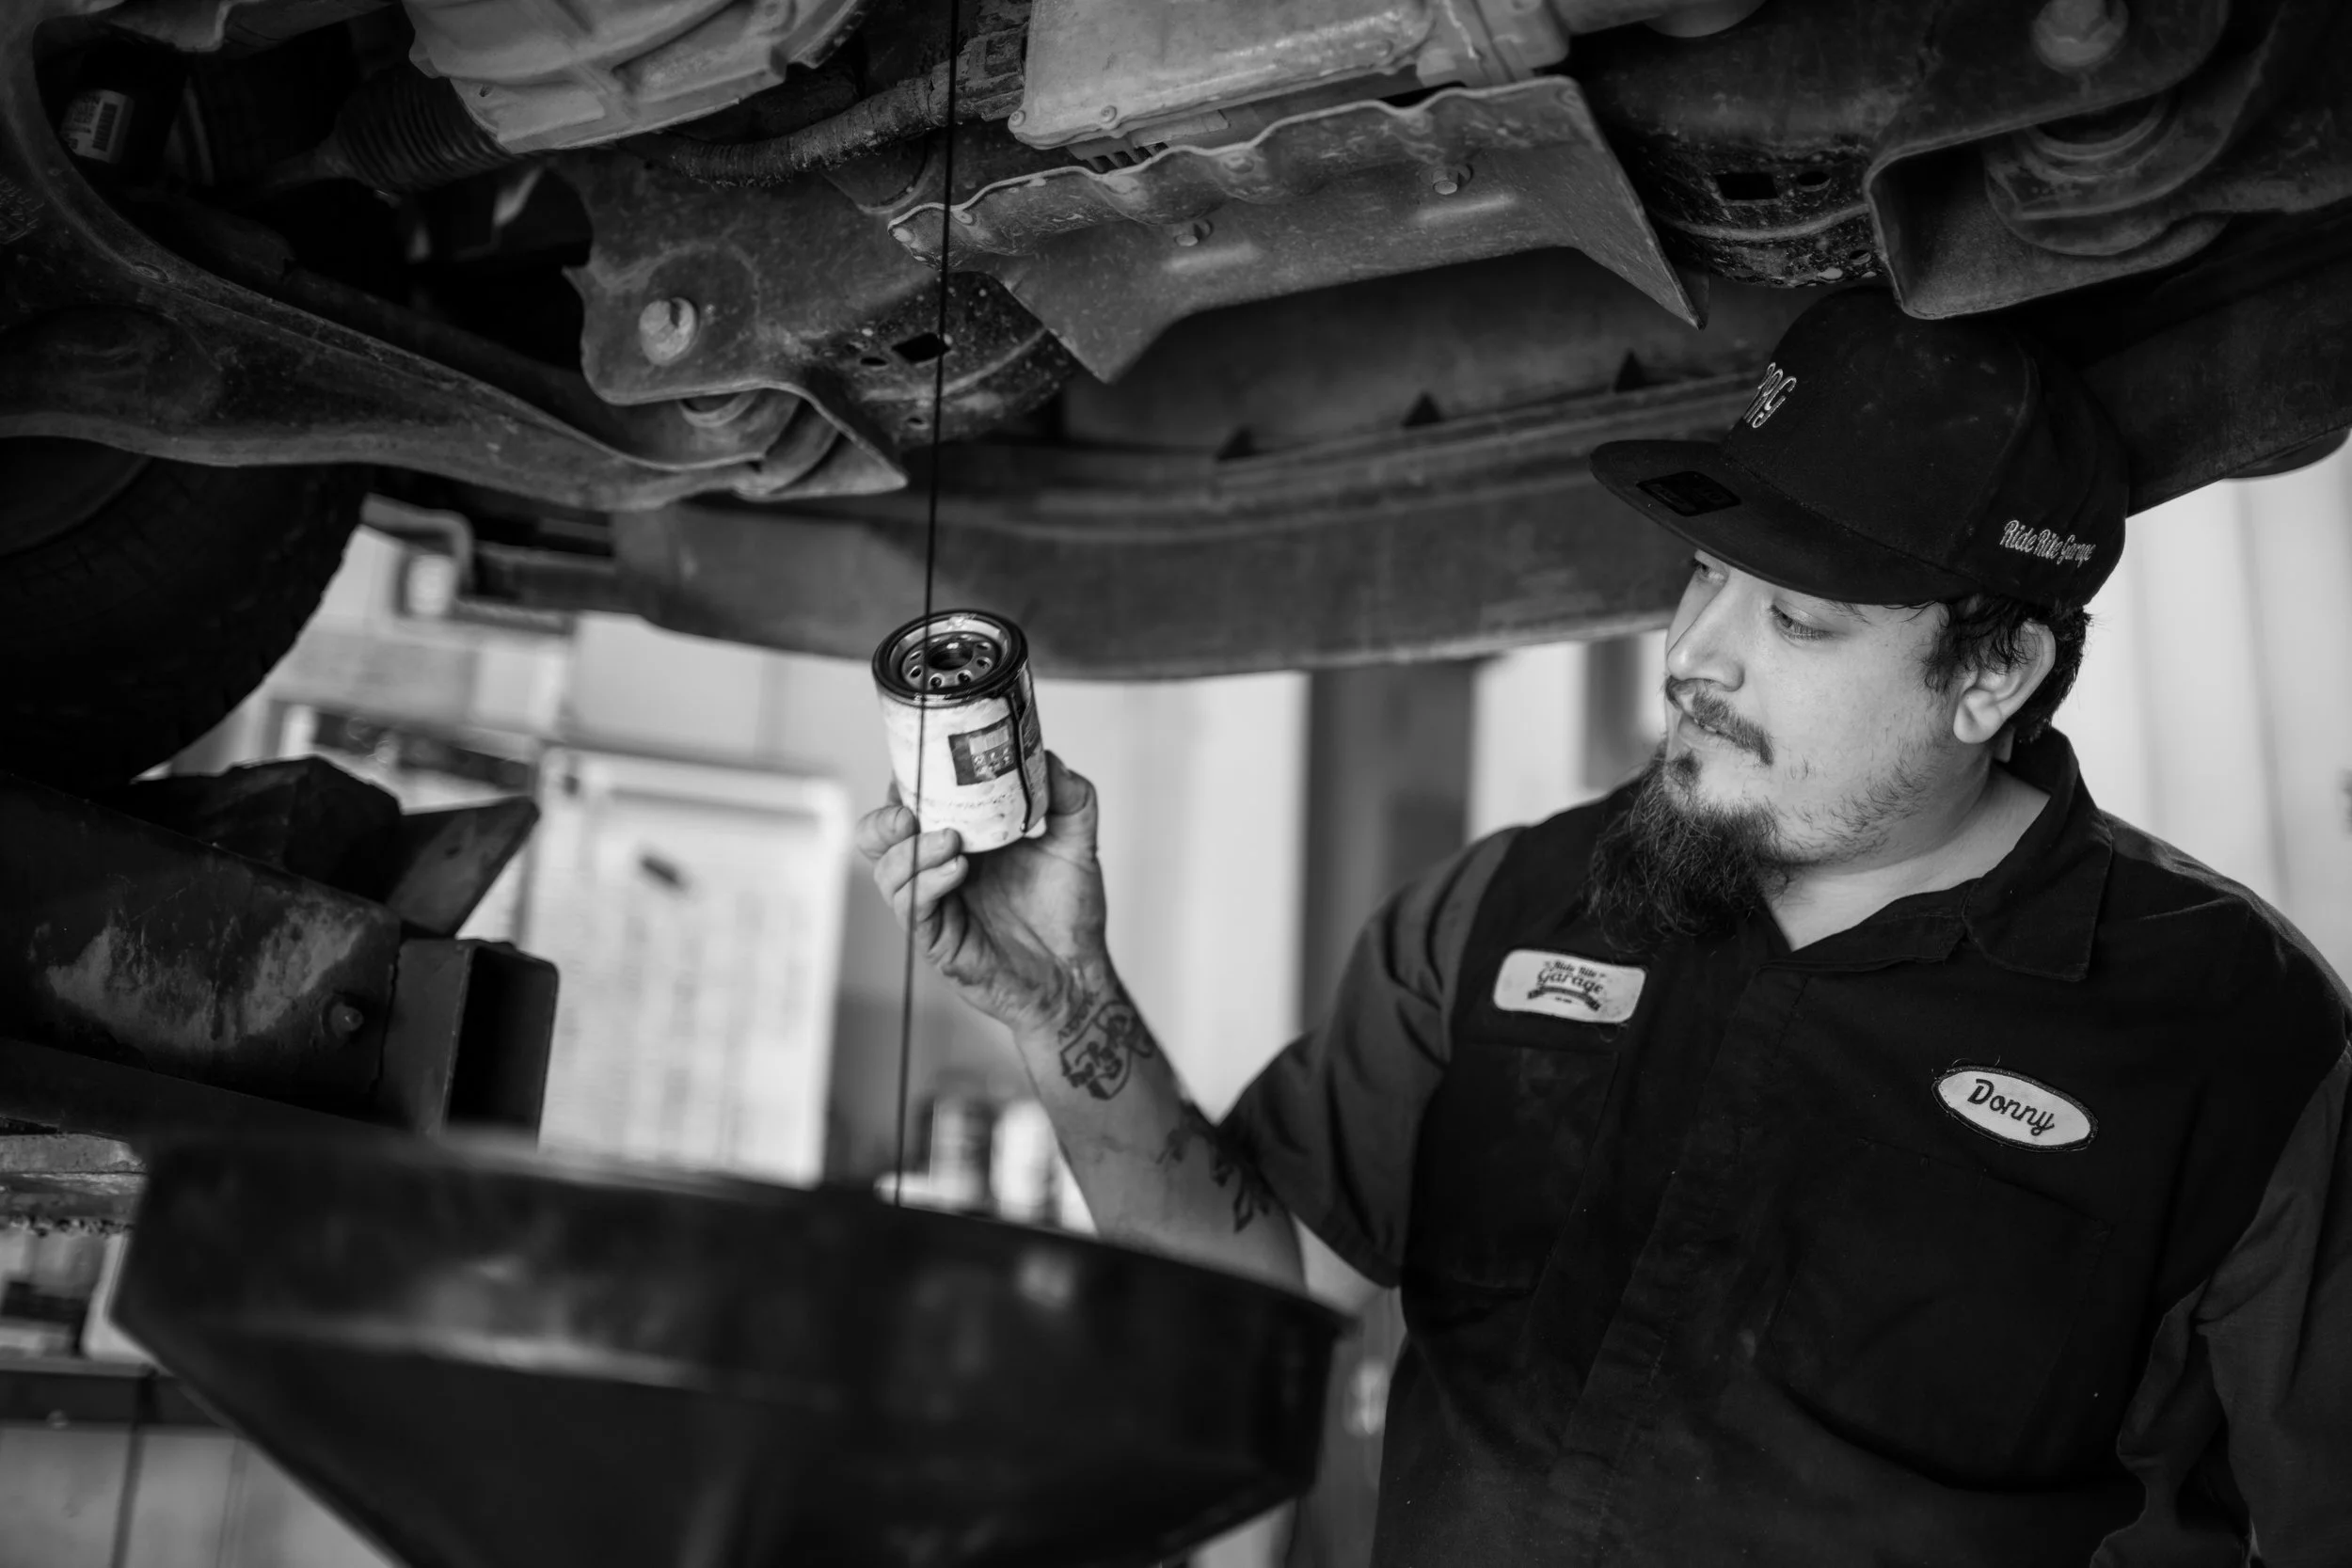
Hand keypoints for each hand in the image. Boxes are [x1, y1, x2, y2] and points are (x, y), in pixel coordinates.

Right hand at [855, 751, 1109, 1033]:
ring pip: (888, 874)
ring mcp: (936, 908)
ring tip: (950, 839)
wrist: (1078, 974)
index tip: (923, 764)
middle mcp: (939, 873)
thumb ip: (1071, 799)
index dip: (908, 786)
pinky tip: (957, 870)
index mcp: (962, 844)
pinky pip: (913, 909)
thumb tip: (1049, 758)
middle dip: (883, 820)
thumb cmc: (1069, 915)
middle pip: (880, 842)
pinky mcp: (939, 942)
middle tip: (908, 810)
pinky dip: (928, 884)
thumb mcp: (1076, 845)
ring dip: (911, 851)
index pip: (914, 807)